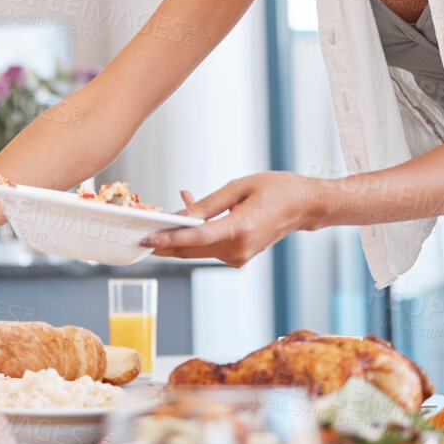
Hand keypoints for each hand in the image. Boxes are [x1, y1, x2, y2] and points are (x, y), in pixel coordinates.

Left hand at [139, 173, 320, 265]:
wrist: (305, 207)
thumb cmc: (278, 190)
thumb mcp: (240, 186)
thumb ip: (208, 203)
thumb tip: (182, 214)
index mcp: (239, 228)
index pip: (195, 238)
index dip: (168, 239)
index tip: (146, 240)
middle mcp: (238, 248)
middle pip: (190, 250)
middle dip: (163, 242)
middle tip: (138, 233)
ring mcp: (239, 256)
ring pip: (198, 250)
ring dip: (178, 237)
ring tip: (160, 220)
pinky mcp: (239, 257)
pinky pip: (209, 247)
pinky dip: (196, 236)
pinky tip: (190, 218)